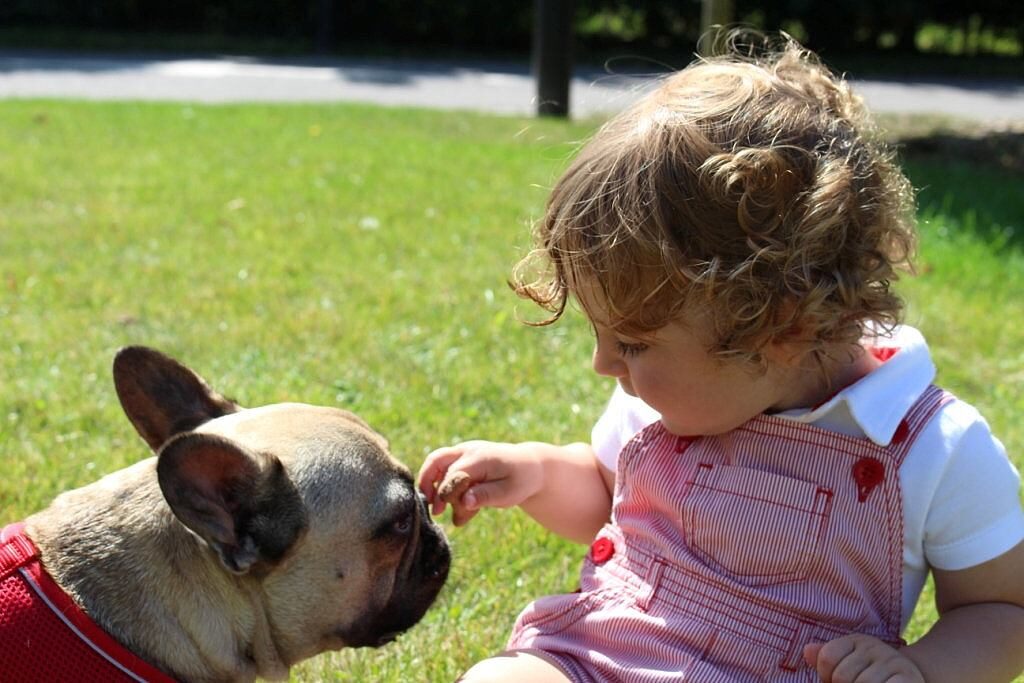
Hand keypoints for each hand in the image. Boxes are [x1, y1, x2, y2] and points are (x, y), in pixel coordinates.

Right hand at [417, 441, 543, 525]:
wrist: (530, 467)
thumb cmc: (520, 480)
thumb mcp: (508, 493)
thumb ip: (485, 496)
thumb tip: (464, 502)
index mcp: (480, 458)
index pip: (453, 474)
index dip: (446, 493)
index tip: (444, 511)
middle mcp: (468, 450)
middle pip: (437, 462)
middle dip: (431, 487)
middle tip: (435, 511)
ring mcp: (464, 451)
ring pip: (437, 463)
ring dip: (434, 485)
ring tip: (440, 511)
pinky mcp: (463, 457)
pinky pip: (445, 468)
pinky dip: (444, 485)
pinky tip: (456, 506)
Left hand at [804, 634, 924, 682]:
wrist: (911, 678)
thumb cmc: (872, 676)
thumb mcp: (850, 664)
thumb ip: (827, 660)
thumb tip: (807, 651)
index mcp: (856, 641)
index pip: (827, 657)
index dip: (825, 676)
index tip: (832, 681)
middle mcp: (874, 647)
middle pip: (842, 676)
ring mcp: (892, 663)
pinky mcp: (908, 678)